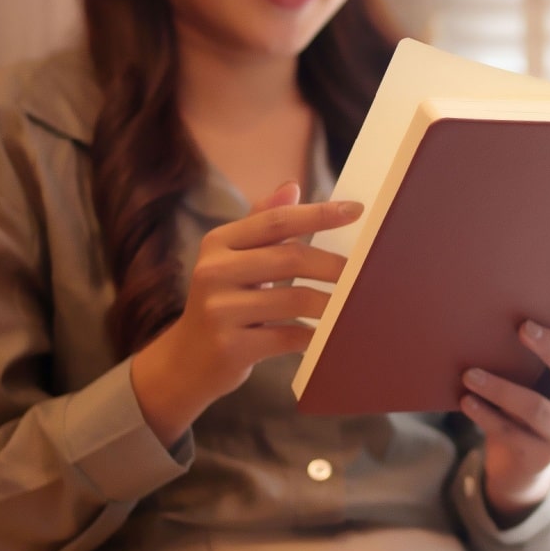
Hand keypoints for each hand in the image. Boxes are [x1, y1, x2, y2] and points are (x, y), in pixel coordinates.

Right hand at [131, 181, 362, 445]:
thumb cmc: (221, 304)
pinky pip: (288, 336)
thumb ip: (261, 226)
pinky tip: (327, 335)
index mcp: (218, 243)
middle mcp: (213, 272)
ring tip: (353, 304)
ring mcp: (219, 310)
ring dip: (331, 303)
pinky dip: (314, 335)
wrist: (183, 364)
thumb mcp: (231, 261)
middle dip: (334, 265)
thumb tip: (292, 186)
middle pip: (290, 258)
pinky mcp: (230, 347)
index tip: (356, 211)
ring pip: (294, 299)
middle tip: (366, 271)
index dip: (319, 214)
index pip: (276, 221)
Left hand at [459, 311, 549, 525]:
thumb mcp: (542, 378)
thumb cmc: (530, 406)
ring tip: (470, 374)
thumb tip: (544, 294)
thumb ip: (548, 345)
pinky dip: (486, 415)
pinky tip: (467, 401)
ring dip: (501, 389)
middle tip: (523, 327)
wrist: (521, 467)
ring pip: (535, 407)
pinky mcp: (538, 455)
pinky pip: (510, 433)